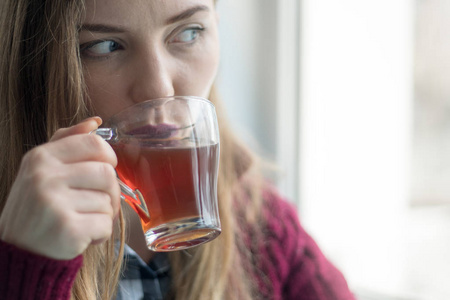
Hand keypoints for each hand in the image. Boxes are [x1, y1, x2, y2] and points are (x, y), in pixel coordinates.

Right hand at [0, 117, 120, 259]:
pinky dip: (101, 234)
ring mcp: (55, 203)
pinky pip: (106, 224)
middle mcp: (45, 177)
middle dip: (110, 192)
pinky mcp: (67, 229)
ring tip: (83, 221)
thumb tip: (94, 122)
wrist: (18, 252)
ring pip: (108, 201)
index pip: (94, 144)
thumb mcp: (43, 170)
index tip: (104, 169)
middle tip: (96, 204)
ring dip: (103, 215)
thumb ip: (67, 142)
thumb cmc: (37, 208)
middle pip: (107, 173)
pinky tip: (82, 237)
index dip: (108, 157)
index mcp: (42, 157)